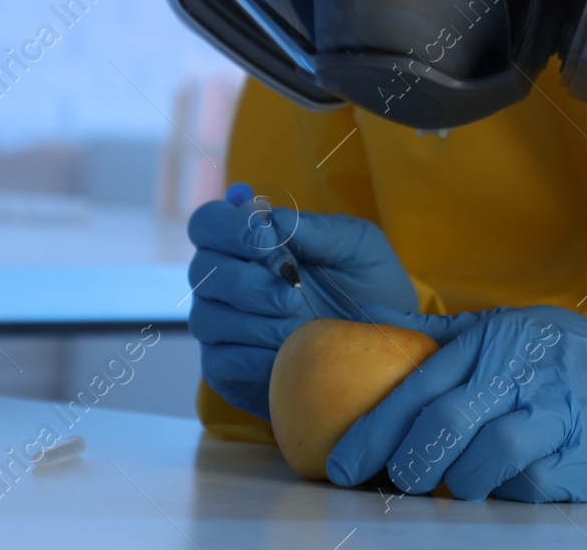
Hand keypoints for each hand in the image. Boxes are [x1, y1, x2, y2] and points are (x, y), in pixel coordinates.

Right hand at [186, 183, 417, 419]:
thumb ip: (315, 228)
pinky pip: (218, 361)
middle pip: (202, 269)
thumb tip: (270, 217)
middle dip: (247, 281)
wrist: (385, 351)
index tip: (269, 242)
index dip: (229, 229)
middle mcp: (228, 280)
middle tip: (292, 294)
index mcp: (252, 242)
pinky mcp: (228, 369)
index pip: (209, 224)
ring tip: (298, 326)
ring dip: (254, 321)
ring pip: (206, 317)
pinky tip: (285, 353)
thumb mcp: (357, 246)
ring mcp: (224, 326)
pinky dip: (252, 356)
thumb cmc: (370, 288)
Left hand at [325, 304, 586, 501]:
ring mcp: (552, 413)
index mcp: (491, 340)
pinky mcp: (580, 455)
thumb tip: (367, 320)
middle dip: (410, 463)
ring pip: (487, 458)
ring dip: (461, 482)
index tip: (343, 464)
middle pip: (445, 422)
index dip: (374, 428)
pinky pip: (527, 487)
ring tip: (459, 484)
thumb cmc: (566, 359)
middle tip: (396, 482)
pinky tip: (508, 483)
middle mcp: (519, 371)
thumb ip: (442, 335)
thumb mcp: (508, 328)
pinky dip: (508, 492)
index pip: (418, 384)